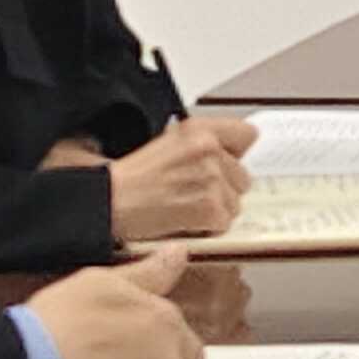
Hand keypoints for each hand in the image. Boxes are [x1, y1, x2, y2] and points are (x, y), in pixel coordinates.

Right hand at [100, 110, 255, 246]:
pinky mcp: (209, 207)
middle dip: (225, 189)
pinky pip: (224, 223)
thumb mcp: (170, 143)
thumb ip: (203, 146)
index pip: (247, 135)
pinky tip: (185, 221)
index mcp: (200, 130)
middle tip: (194, 194)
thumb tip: (231, 159)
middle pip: (243, 177)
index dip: (237, 154)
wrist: (111, 201)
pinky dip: (207, 228)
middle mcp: (209, 150)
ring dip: (216, 211)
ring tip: (186, 208)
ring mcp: (211, 178)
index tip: (227, 164)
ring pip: (235, 204)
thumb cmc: (134, 178)